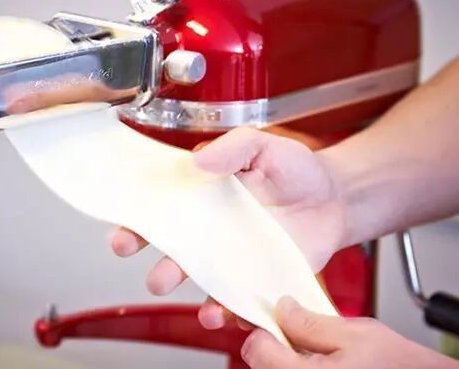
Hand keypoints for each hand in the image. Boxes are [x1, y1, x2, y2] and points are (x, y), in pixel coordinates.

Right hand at [110, 127, 347, 328]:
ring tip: (204, 309)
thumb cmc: (296, 169)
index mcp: (204, 198)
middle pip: (175, 256)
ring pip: (204, 284)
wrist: (334, 198)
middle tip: (158, 280)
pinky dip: (232, 313)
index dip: (137, 225)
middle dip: (161, 272)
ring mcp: (234, 258)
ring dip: (198, 301)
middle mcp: (212, 232)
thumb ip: (234, 146)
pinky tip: (230, 314)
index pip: (161, 212)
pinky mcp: (259, 278)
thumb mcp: (265, 144)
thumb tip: (198, 160)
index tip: (123, 236)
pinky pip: (239, 302)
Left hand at [241, 296, 458, 368]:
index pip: (258, 350)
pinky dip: (299, 368)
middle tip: (299, 336)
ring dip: (286, 360)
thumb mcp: (355, 333)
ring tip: (316, 354)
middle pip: (261, 365)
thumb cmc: (400, 366)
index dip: (266, 329)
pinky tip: (323, 365)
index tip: (278, 322)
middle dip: (275, 346)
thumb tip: (283, 309)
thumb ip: (311, 322)